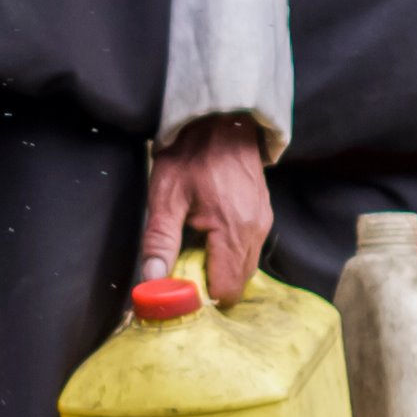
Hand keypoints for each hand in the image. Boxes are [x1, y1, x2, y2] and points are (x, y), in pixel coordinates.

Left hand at [139, 115, 272, 304]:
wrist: (221, 120)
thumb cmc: (191, 154)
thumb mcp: (166, 196)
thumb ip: (160, 241)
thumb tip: (153, 280)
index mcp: (233, 230)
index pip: (225, 289)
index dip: (201, 296)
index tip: (178, 289)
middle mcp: (255, 232)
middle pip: (237, 283)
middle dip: (209, 286)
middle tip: (182, 272)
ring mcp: (263, 224)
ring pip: (244, 268)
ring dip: (219, 270)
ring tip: (192, 253)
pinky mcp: (263, 217)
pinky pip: (248, 251)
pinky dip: (228, 255)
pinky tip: (207, 240)